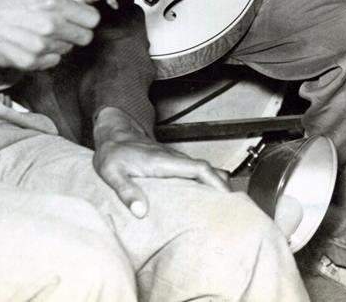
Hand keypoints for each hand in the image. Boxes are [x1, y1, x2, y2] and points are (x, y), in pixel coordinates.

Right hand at [0, 0, 100, 70]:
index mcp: (53, 4)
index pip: (92, 18)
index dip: (87, 13)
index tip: (80, 11)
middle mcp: (49, 28)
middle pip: (85, 36)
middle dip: (78, 27)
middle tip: (64, 20)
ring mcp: (39, 47)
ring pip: (68, 48)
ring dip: (60, 39)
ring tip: (42, 28)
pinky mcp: (27, 62)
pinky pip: (51, 61)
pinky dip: (46, 53)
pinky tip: (34, 40)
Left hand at [93, 107, 230, 217]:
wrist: (114, 134)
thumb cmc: (113, 153)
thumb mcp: (113, 173)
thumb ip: (127, 191)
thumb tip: (141, 212)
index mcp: (165, 161)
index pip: (199, 168)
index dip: (216, 182)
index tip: (227, 197)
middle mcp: (175, 159)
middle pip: (209, 170)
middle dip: (223, 187)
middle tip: (232, 210)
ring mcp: (176, 161)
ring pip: (204, 171)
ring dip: (216, 186)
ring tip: (222, 209)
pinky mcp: (173, 165)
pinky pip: (196, 173)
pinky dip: (206, 184)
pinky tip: (203, 201)